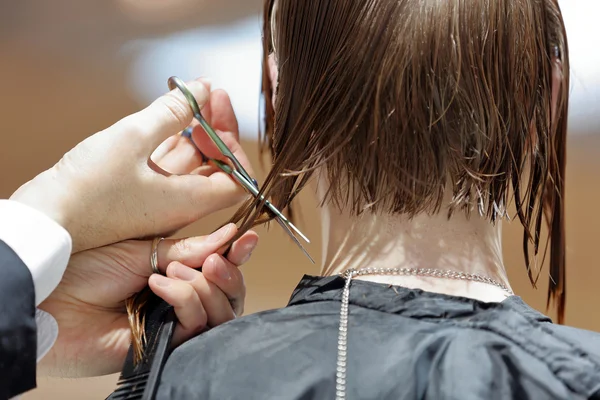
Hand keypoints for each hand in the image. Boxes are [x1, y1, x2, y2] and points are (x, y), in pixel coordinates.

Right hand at [10, 79, 251, 252]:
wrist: (44, 221)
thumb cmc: (86, 188)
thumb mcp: (132, 138)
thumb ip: (172, 112)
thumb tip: (203, 89)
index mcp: (188, 201)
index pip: (238, 181)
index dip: (234, 147)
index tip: (216, 115)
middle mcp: (180, 204)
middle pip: (217, 167)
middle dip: (217, 129)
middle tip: (208, 94)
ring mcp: (159, 199)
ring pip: (191, 162)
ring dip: (195, 130)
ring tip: (189, 96)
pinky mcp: (140, 192)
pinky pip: (167, 164)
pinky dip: (172, 139)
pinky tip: (167, 115)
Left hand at [38, 223, 257, 377]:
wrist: (50, 300)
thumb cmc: (85, 269)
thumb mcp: (141, 248)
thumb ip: (188, 249)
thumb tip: (229, 235)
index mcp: (175, 273)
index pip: (218, 267)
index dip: (237, 254)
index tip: (247, 237)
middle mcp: (179, 299)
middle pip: (228, 295)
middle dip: (229, 274)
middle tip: (216, 260)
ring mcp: (174, 323)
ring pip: (220, 312)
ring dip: (205, 286)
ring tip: (173, 271)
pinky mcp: (166, 345)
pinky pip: (195, 325)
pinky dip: (185, 299)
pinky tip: (160, 286)